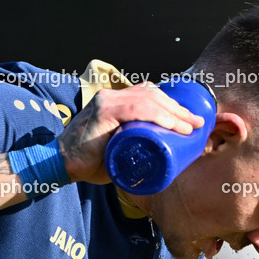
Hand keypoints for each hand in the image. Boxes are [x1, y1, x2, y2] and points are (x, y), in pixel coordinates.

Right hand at [58, 82, 205, 183]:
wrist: (61, 164)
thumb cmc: (87, 162)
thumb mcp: (114, 149)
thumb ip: (130, 146)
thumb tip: (154, 158)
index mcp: (114, 100)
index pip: (148, 94)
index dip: (171, 103)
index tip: (188, 118)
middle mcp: (111, 96)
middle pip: (152, 95)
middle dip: (178, 108)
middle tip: (197, 122)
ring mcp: (107, 101)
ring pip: (148, 100)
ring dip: (173, 113)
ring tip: (190, 126)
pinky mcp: (104, 111)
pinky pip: (137, 109)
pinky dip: (158, 116)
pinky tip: (173, 124)